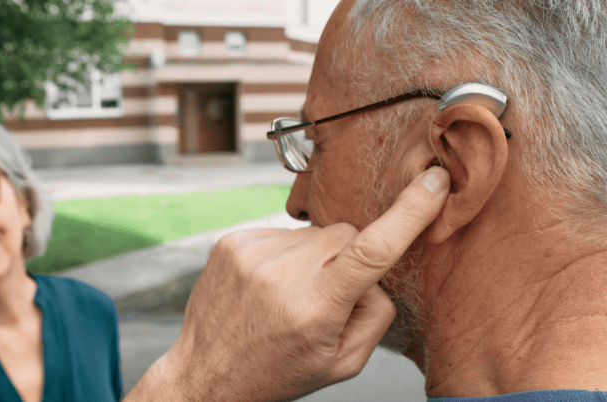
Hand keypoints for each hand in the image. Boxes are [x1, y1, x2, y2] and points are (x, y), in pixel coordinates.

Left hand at [125, 167, 449, 401]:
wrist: (207, 371)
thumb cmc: (278, 371)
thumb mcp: (342, 362)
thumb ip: (375, 315)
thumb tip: (378, 271)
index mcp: (315, 308)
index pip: (372, 250)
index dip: (410, 212)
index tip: (434, 182)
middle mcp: (282, 274)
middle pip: (345, 234)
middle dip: (349, 257)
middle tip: (327, 295)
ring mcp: (252, 253)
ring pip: (313, 233)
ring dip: (313, 257)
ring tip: (290, 294)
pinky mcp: (233, 241)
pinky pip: (283, 232)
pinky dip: (285, 255)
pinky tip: (270, 284)